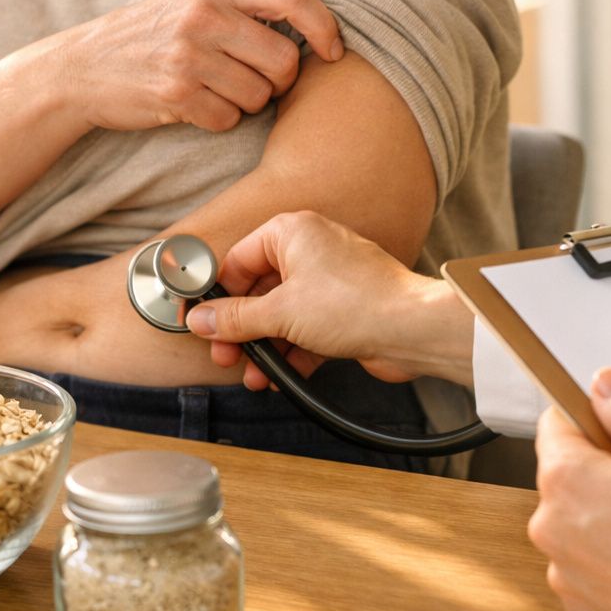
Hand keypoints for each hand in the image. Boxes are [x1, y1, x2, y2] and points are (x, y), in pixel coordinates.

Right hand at [57, 0, 343, 133]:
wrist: (84, 65)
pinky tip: (197, 105)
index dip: (324, 25)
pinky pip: (228, 119)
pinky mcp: (175, 95)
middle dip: (279, 81)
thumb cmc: (151, 32)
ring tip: (218, 90)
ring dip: (248, 103)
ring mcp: (188, 55)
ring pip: (259, 95)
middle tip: (255, 81)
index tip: (332, 51)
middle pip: (284, 60)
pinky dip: (220, 119)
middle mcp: (204, 16)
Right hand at [184, 211, 471, 389]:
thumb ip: (235, 318)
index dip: (214, 295)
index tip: (197, 321)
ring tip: (255, 375)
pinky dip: (292, 352)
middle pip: (256, 291)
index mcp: (291, 232)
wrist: (414, 330)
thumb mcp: (280, 313)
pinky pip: (305, 330)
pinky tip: (281, 377)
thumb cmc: (356, 303)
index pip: (236, 261)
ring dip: (265, 348)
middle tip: (226, 356)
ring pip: (281, 315)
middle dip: (240, 330)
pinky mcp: (343, 310)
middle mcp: (310, 249)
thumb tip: (200, 319)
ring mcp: (328, 280)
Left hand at [528, 368, 610, 610]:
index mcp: (566, 480)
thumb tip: (604, 386)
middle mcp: (550, 528)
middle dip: (604, 474)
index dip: (591, 422)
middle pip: (565, 479)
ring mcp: (564, 574)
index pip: (555, 425)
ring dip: (607, 522)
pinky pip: (589, 571)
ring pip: (578, 526)